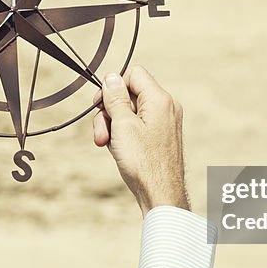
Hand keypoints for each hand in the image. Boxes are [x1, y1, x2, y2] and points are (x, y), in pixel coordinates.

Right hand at [92, 66, 188, 214]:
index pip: (133, 74)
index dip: (113, 86)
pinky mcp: (161, 136)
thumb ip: (115, 98)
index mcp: (159, 99)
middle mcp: (166, 107)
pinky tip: (117, 150)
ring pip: (131, 111)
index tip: (100, 104)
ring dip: (113, 125)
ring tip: (106, 145)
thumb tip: (111, 78)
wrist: (161, 194)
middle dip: (109, 111)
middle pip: (129, 94)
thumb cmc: (143, 162)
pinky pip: (138, 125)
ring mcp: (165, 122)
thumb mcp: (122, 126)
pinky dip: (124, 134)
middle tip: (101, 134)